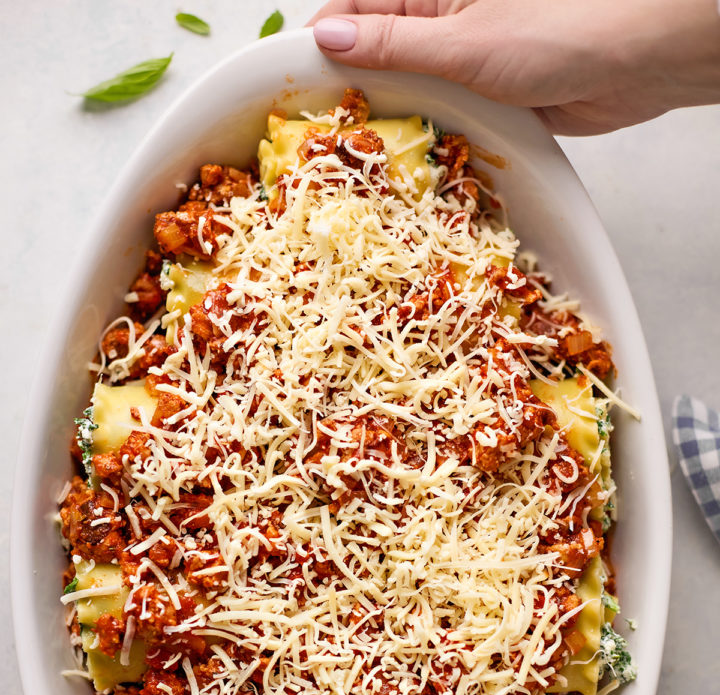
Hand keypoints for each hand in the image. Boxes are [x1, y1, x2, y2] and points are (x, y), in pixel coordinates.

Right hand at [310, 0, 719, 134]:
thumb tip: (327, 40)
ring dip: (389, 126)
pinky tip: (409, 166)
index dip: (318, 54)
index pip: (348, 13)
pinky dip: (426, 140)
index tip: (289, 96)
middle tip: (323, 142)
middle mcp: (438, 21)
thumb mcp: (462, 41)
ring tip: (359, 163)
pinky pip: (440, 118)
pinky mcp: (485, 95)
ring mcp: (461, 59)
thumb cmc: (563, 27)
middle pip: (371, 58)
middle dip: (349, 97)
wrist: (639, 60)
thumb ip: (392, 46)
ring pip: (404, 94)